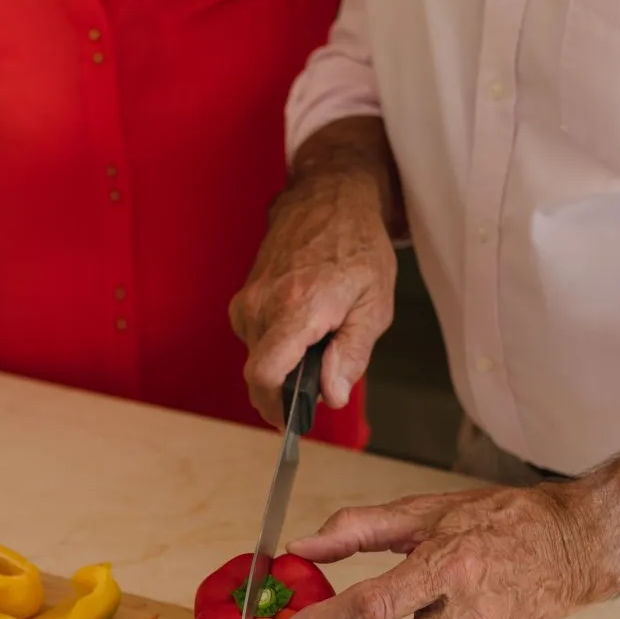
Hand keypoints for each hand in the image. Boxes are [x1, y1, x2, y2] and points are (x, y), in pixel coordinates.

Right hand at [230, 127, 398, 423]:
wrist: (329, 198)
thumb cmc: (357, 247)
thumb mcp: (374, 305)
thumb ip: (351, 355)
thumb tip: (332, 396)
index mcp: (297, 308)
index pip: (264, 375)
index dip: (276, 407)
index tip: (293, 420)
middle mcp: (263, 305)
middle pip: (260, 372)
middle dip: (288, 385)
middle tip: (325, 374)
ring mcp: (249, 299)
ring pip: (257, 355)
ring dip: (284, 362)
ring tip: (319, 337)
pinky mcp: (244, 295)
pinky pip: (255, 336)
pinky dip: (277, 342)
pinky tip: (303, 323)